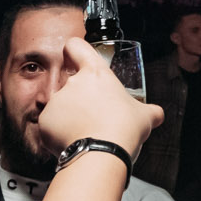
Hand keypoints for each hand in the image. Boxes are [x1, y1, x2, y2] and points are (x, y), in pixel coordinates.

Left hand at [38, 39, 163, 157]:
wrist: (101, 154)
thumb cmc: (124, 129)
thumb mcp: (145, 116)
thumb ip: (150, 111)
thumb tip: (156, 114)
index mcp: (95, 74)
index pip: (76, 46)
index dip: (74, 52)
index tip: (76, 61)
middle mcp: (72, 83)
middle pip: (70, 83)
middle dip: (80, 99)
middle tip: (95, 116)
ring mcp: (55, 102)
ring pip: (61, 107)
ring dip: (70, 118)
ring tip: (87, 134)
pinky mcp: (44, 121)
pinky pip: (51, 125)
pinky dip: (59, 134)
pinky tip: (75, 143)